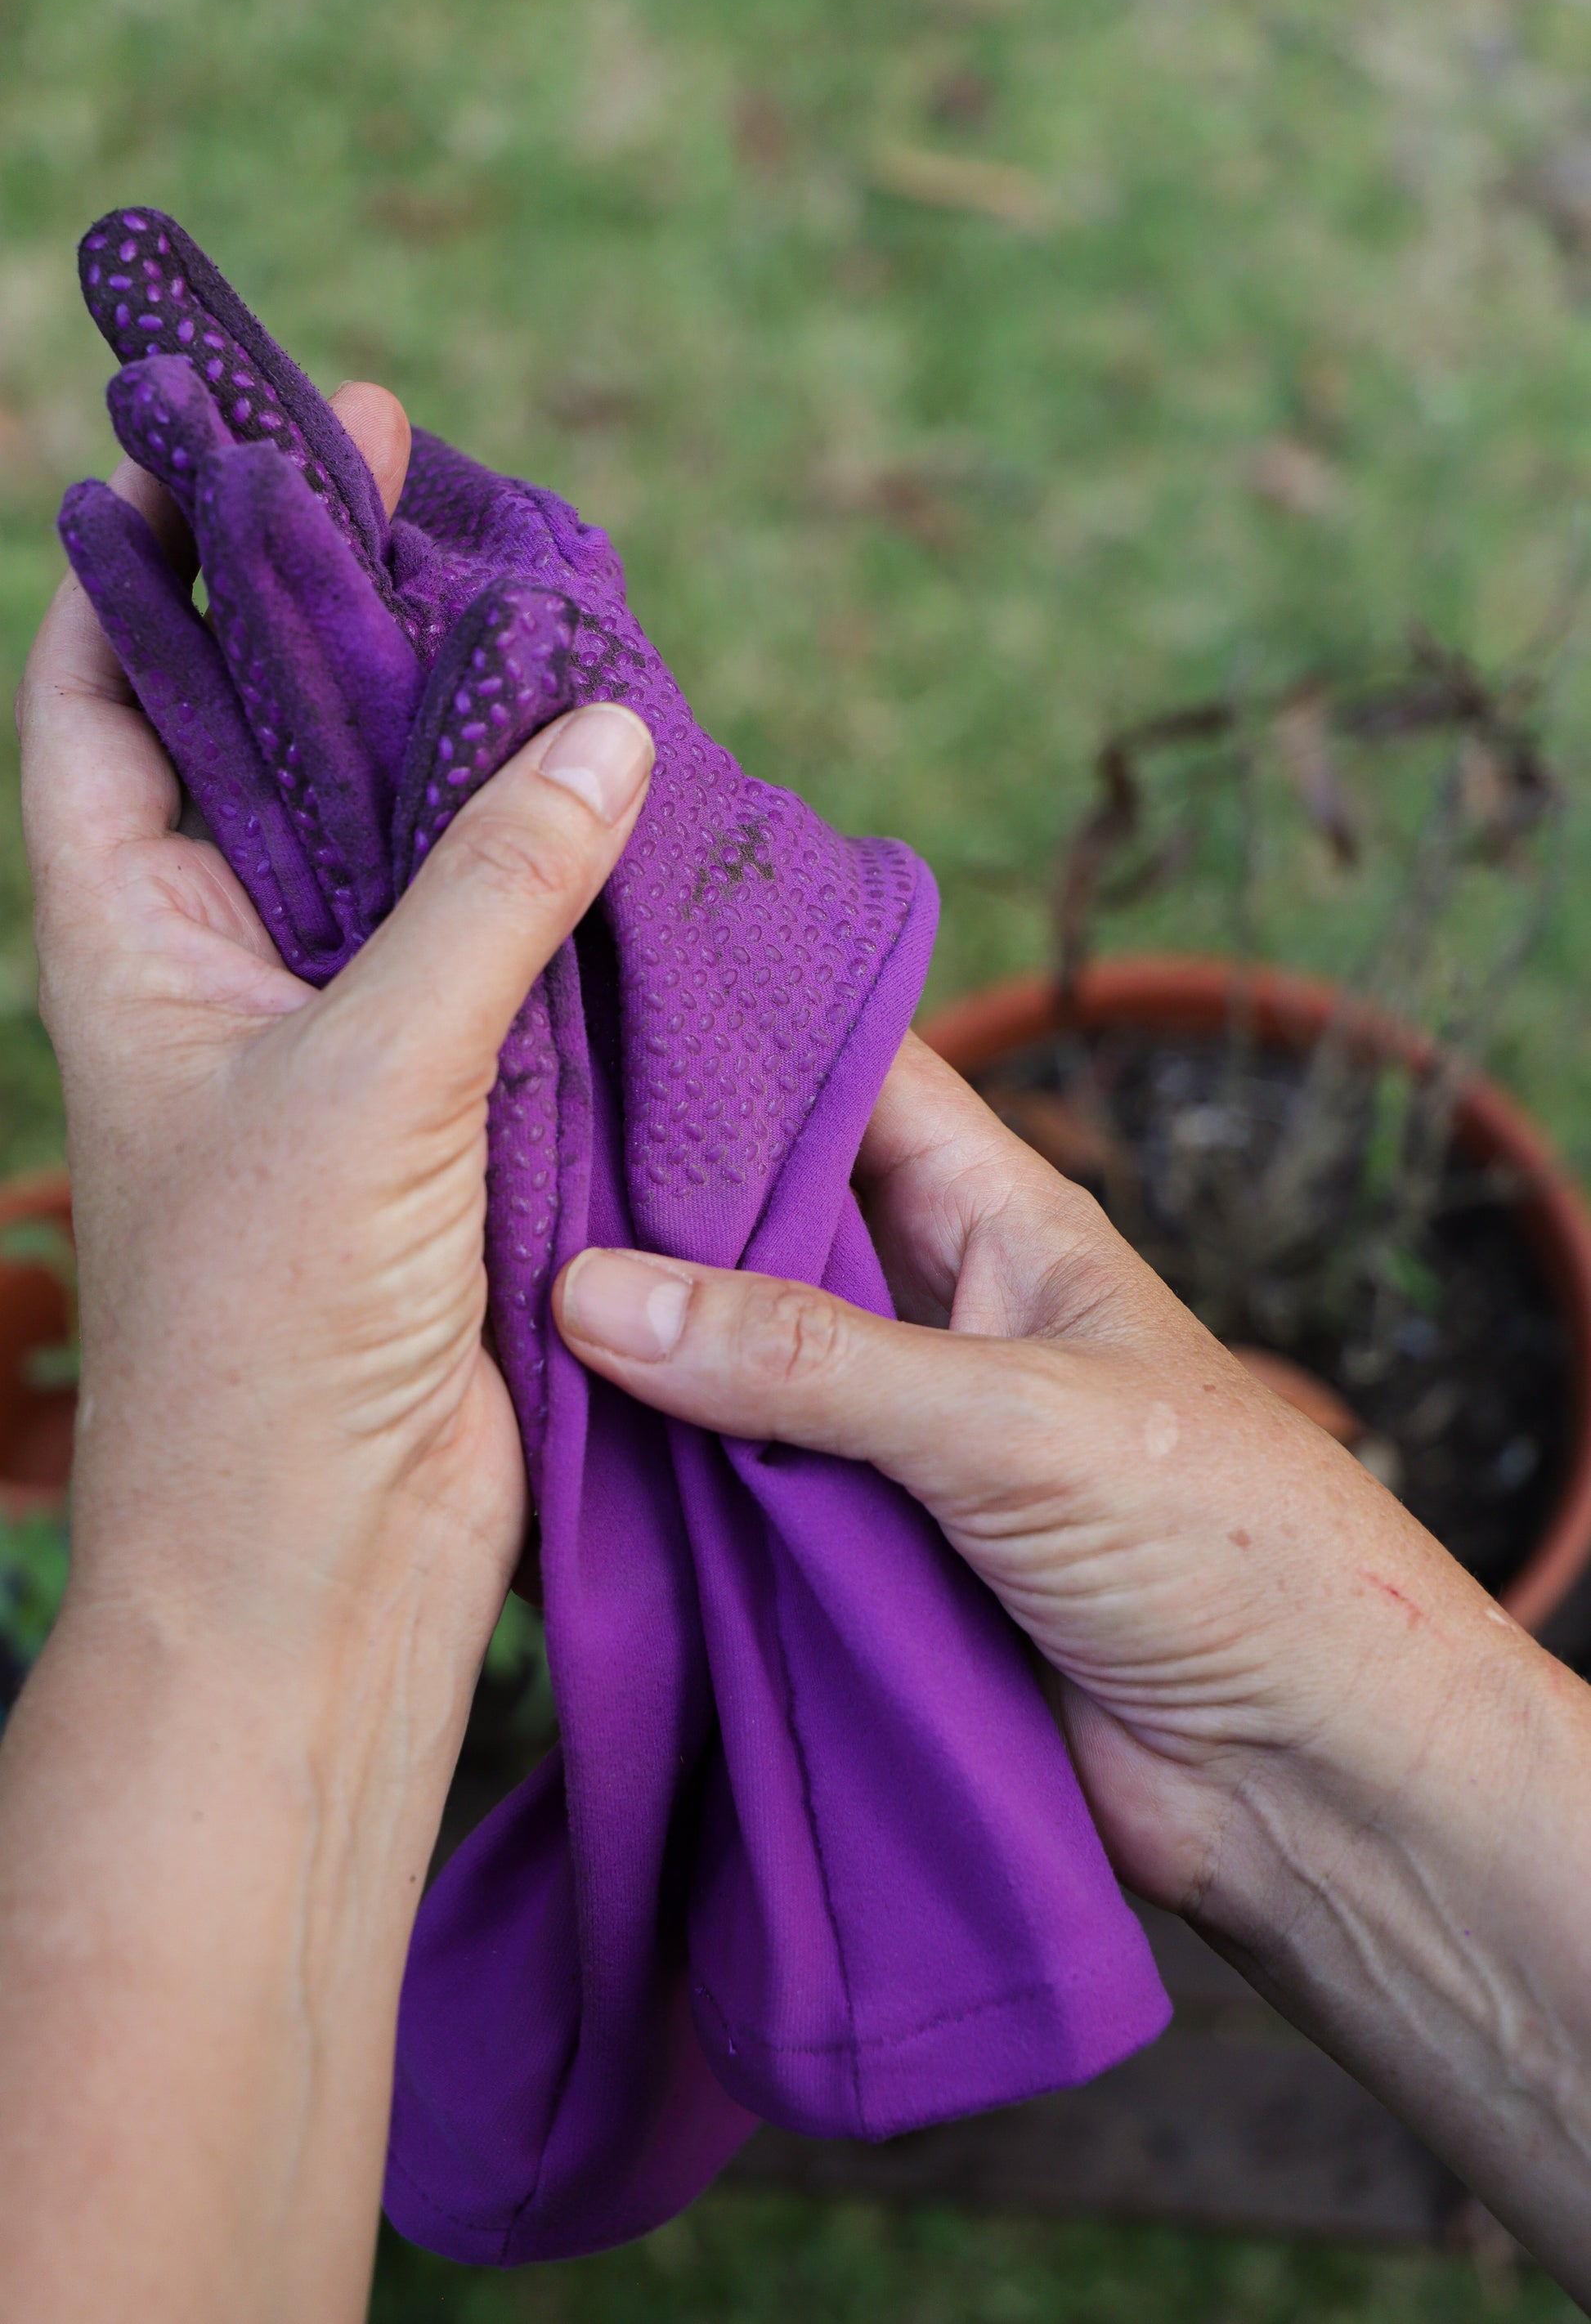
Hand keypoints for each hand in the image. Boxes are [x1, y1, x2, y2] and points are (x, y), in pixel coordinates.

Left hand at [23, 383, 652, 1693]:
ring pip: (401, 847)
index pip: (106, 698)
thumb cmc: (272, 1336)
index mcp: (134, 939)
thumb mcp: (368, 1083)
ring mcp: (341, 1036)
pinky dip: (550, 876)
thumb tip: (596, 730)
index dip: (153, 562)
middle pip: (271, 746)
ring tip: (542, 611)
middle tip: (426, 487)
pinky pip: (498, 952)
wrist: (328, 1565)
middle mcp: (227, 969)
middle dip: (336, 621)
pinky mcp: (449, 1108)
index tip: (235, 438)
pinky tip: (618, 797)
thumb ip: (484, 897)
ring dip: (462, 746)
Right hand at [553, 1029, 1503, 1908]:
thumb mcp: (1011, 1420)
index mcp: (999, 1222)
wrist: (1297, 1778)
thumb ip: (806, 1360)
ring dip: (636, 1348)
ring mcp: (890, 1435)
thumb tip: (595, 1294)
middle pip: (765, 1217)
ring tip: (478, 1284)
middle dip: (647, 1193)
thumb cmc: (1225, 1545)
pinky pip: (732, 1491)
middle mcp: (932, 1310)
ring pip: (732, 1360)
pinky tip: (544, 1447)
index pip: (854, 1074)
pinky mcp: (859, 1555)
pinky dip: (654, 1476)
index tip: (594, 987)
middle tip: (489, 1144)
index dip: (739, 1026)